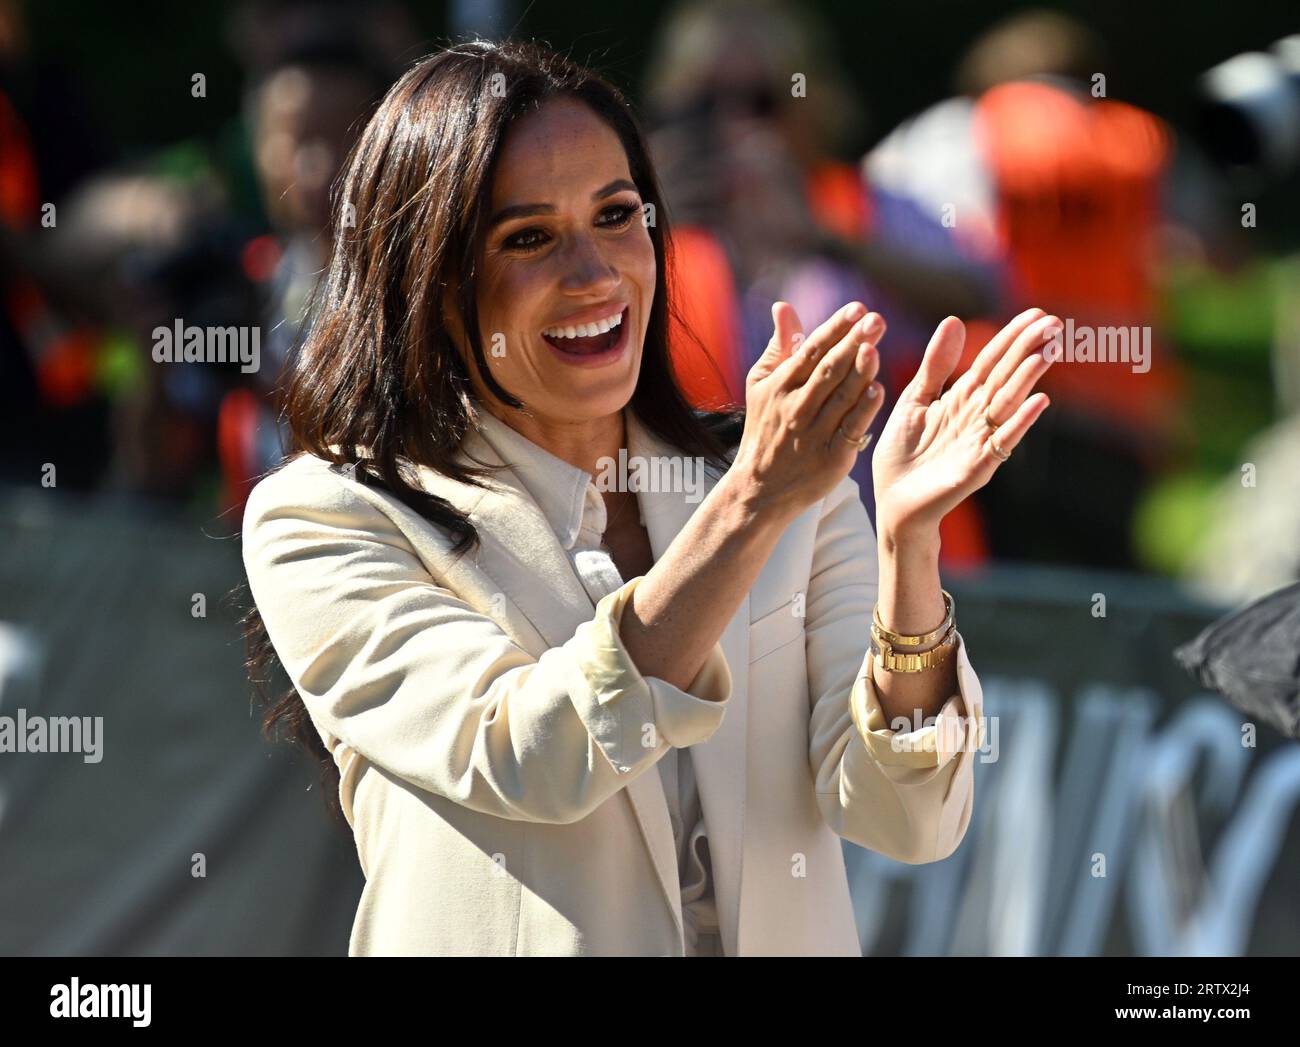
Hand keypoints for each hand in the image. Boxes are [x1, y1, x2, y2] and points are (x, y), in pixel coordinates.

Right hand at [730, 299, 885, 520]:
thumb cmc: (765, 428)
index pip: (811, 351)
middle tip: (876, 320)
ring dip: (860, 371)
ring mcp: (814, 433)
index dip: (834, 329)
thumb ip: (779, 346)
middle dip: (852, 343)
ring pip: (841, 397)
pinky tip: (877, 390)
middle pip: (829, 370)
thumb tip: (783, 306)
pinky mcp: (831, 457)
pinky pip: (850, 429)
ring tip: (876, 347)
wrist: (760, 488)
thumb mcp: (761, 385)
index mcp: (782, 386)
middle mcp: (797, 407)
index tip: (857, 309)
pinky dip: (863, 410)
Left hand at [871, 308, 1058, 542]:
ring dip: (1029, 378)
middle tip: (1053, 323)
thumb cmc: (903, 454)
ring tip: (1048, 351)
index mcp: (960, 398)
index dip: (1011, 337)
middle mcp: (976, 416)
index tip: (1035, 313)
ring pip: (1008, 403)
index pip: (991, 361)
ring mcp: (980, 441)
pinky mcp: (977, 467)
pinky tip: (1039, 402)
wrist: (892, 502)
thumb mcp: (914, 400)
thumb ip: (935, 366)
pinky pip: (1002, 441)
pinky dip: (1020, 422)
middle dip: (1027, 350)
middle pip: (1005, 377)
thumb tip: (954, 320)